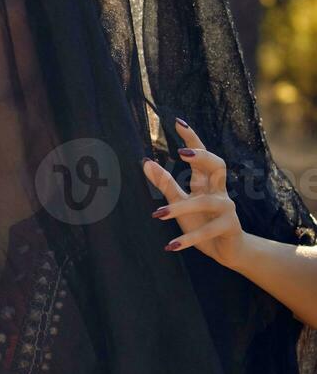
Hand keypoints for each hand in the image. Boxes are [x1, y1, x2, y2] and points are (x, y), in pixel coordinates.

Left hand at [141, 117, 246, 268]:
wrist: (227, 251)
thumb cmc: (202, 223)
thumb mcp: (180, 203)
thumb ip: (165, 184)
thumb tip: (145, 162)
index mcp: (207, 182)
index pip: (201, 154)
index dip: (192, 138)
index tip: (177, 122)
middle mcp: (219, 191)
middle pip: (217, 165)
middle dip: (202, 157)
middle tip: (182, 153)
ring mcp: (227, 208)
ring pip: (204, 202)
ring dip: (179, 209)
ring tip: (157, 215)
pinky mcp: (229, 227)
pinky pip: (207, 231)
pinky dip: (188, 239)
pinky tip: (170, 246)